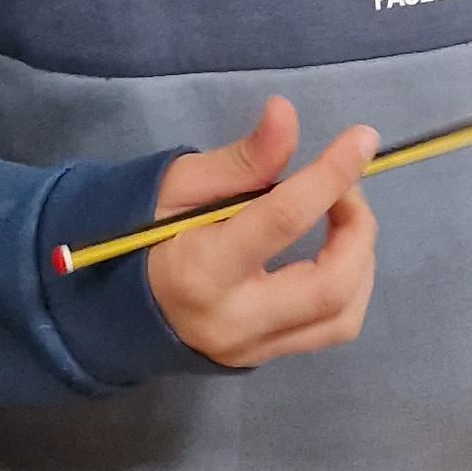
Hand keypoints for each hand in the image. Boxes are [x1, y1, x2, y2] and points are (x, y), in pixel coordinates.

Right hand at [146, 96, 379, 370]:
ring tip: (342, 219)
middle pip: (331, 285)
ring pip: (342, 316)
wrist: (109, 305)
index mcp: (201, 269)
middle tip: (346, 190)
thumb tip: (286, 113)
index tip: (363, 139)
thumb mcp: (180, 184)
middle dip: (357, 229)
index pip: (283, 219)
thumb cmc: (141, 232)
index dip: (331, 175)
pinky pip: (329, 329)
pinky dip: (348, 285)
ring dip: (360, 260)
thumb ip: (242, 158)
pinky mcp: (263, 358)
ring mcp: (251, 348)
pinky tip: (333, 254)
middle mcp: (233, 320)